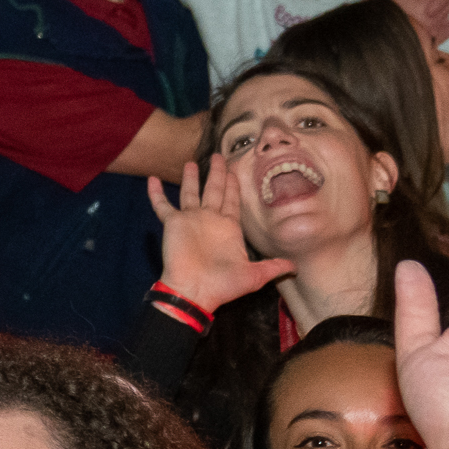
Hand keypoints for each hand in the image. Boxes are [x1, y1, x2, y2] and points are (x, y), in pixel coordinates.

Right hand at [145, 159, 298, 315]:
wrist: (194, 291)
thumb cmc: (223, 285)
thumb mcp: (255, 276)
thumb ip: (273, 266)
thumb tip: (295, 266)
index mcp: (229, 228)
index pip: (232, 200)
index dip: (233, 185)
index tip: (234, 169)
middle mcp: (210, 220)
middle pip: (215, 190)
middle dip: (217, 173)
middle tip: (219, 156)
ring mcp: (190, 220)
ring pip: (191, 193)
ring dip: (191, 178)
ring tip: (191, 162)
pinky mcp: (173, 224)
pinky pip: (162, 205)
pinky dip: (156, 193)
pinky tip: (152, 179)